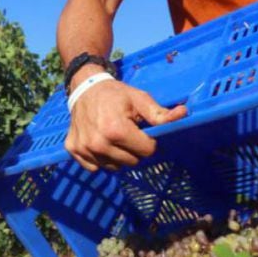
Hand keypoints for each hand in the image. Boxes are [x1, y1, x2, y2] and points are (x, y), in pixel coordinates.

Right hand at [64, 78, 186, 171]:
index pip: (147, 152)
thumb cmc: (116, 94)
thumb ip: (160, 113)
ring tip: (113, 138)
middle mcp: (98, 143)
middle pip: (131, 162)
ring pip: (114, 167)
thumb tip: (184, 114)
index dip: (148, 141)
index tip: (140, 130)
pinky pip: (95, 167)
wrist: (84, 89)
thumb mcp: (140, 99)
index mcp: (116, 130)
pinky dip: (100, 159)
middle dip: (134, 150)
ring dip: (118, 156)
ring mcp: (84, 148)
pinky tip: (100, 143)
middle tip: (127, 133)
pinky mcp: (73, 150)